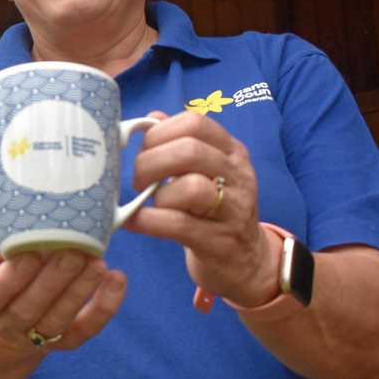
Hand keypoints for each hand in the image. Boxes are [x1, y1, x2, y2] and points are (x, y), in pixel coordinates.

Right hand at [0, 231, 124, 353]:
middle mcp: (8, 324)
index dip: (14, 273)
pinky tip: (116, 279)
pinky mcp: (67, 342)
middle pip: (31, 306)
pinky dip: (105, 307)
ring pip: (60, 317)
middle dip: (55, 278)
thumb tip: (19, 203)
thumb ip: (2, 238)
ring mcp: (38, 338)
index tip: (32, 250)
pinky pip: (88, 329)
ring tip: (97, 261)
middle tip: (74, 250)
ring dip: (81, 289)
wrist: (7, 325)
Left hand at [125, 111, 278, 306]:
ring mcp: (233, 209)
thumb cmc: (213, 208)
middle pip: (190, 151)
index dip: (159, 133)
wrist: (246, 261)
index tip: (143, 150)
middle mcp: (238, 175)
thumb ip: (178, 142)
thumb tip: (152, 117)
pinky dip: (149, 221)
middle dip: (151, 162)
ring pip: (192, 187)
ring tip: (147, 202)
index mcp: (231, 151)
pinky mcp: (220, 242)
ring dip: (158, 194)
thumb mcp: (202, 171)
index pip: (195, 123)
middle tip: (139, 179)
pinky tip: (133, 221)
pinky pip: (179, 225)